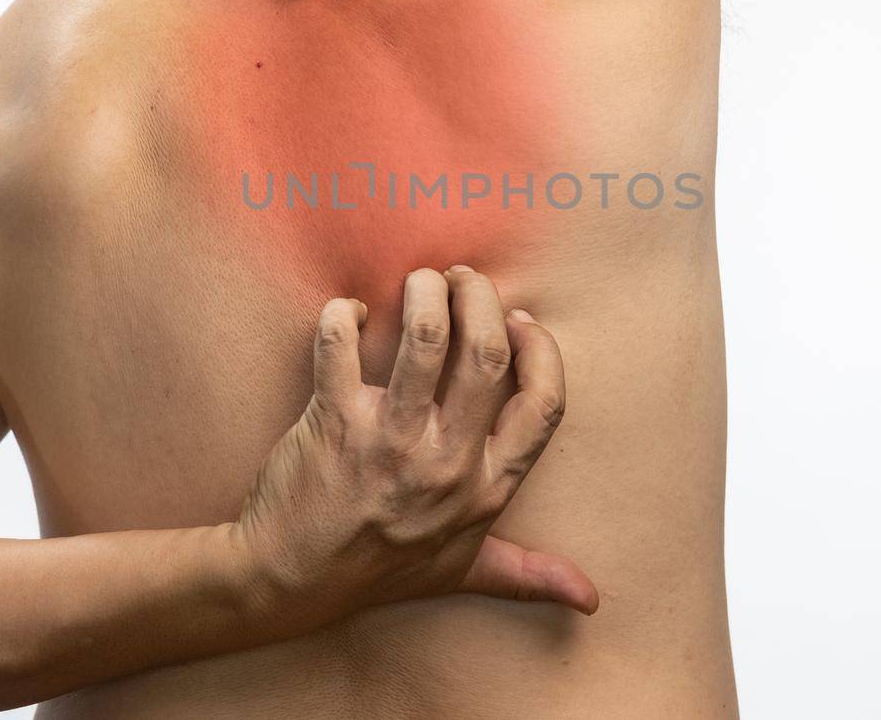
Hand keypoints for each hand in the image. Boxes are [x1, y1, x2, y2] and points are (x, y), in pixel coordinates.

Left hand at [231, 266, 596, 637]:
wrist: (289, 582)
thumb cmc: (378, 570)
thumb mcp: (461, 571)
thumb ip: (526, 572)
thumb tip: (590, 600)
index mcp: (486, 488)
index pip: (544, 405)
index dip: (541, 350)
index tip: (518, 321)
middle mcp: (446, 463)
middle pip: (487, 353)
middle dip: (479, 298)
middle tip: (460, 280)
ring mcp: (390, 442)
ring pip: (425, 339)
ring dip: (424, 293)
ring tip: (417, 282)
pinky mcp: (334, 422)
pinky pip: (340, 345)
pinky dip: (344, 315)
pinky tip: (349, 314)